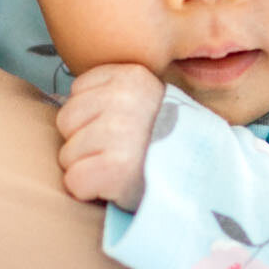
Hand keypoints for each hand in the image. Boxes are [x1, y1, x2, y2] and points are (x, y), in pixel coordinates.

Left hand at [54, 63, 164, 211]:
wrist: (204, 181)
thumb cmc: (165, 145)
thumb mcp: (146, 102)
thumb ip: (112, 95)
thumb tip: (65, 103)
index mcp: (132, 77)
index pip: (78, 91)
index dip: (92, 117)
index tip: (120, 130)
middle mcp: (125, 99)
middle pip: (66, 120)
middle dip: (84, 142)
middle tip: (117, 152)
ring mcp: (120, 132)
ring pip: (66, 154)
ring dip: (87, 168)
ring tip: (119, 168)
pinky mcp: (115, 167)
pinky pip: (74, 181)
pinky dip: (88, 191)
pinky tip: (115, 185)